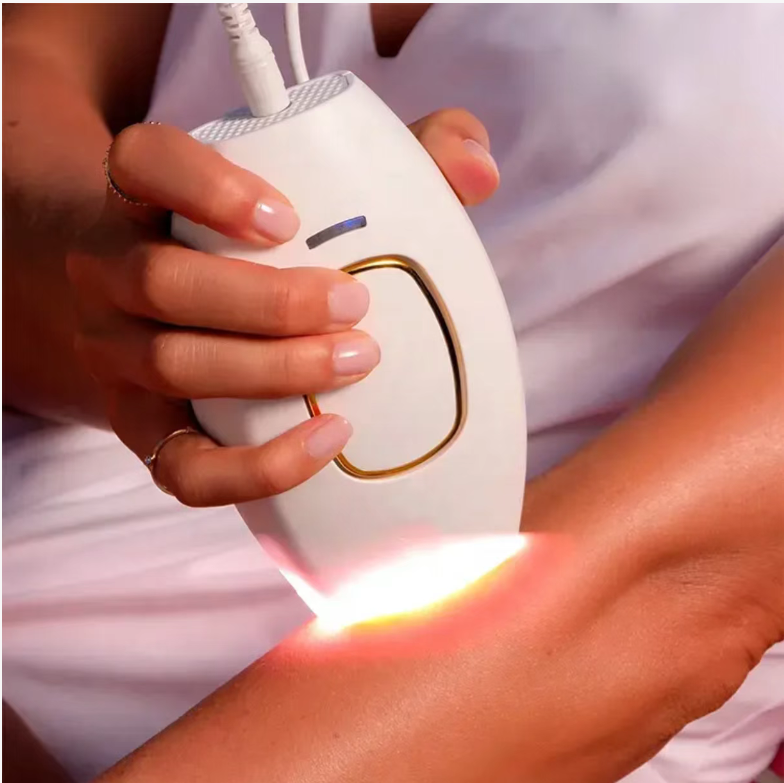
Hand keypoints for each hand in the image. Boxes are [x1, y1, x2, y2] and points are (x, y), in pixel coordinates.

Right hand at [66, 111, 498, 505]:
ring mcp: (117, 359)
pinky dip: (257, 465)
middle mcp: (109, 275)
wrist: (162, 309)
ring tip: (357, 362)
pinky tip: (328, 438)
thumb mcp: (309, 187)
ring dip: (270, 371)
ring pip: (171, 366)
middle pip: (159, 282)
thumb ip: (402, 161)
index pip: (142, 164)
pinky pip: (184, 468)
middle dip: (265, 301)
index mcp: (141, 199)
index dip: (203, 186)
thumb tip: (478, 170)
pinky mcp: (146, 431)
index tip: (287, 217)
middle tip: (355, 306)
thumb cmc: (249, 245)